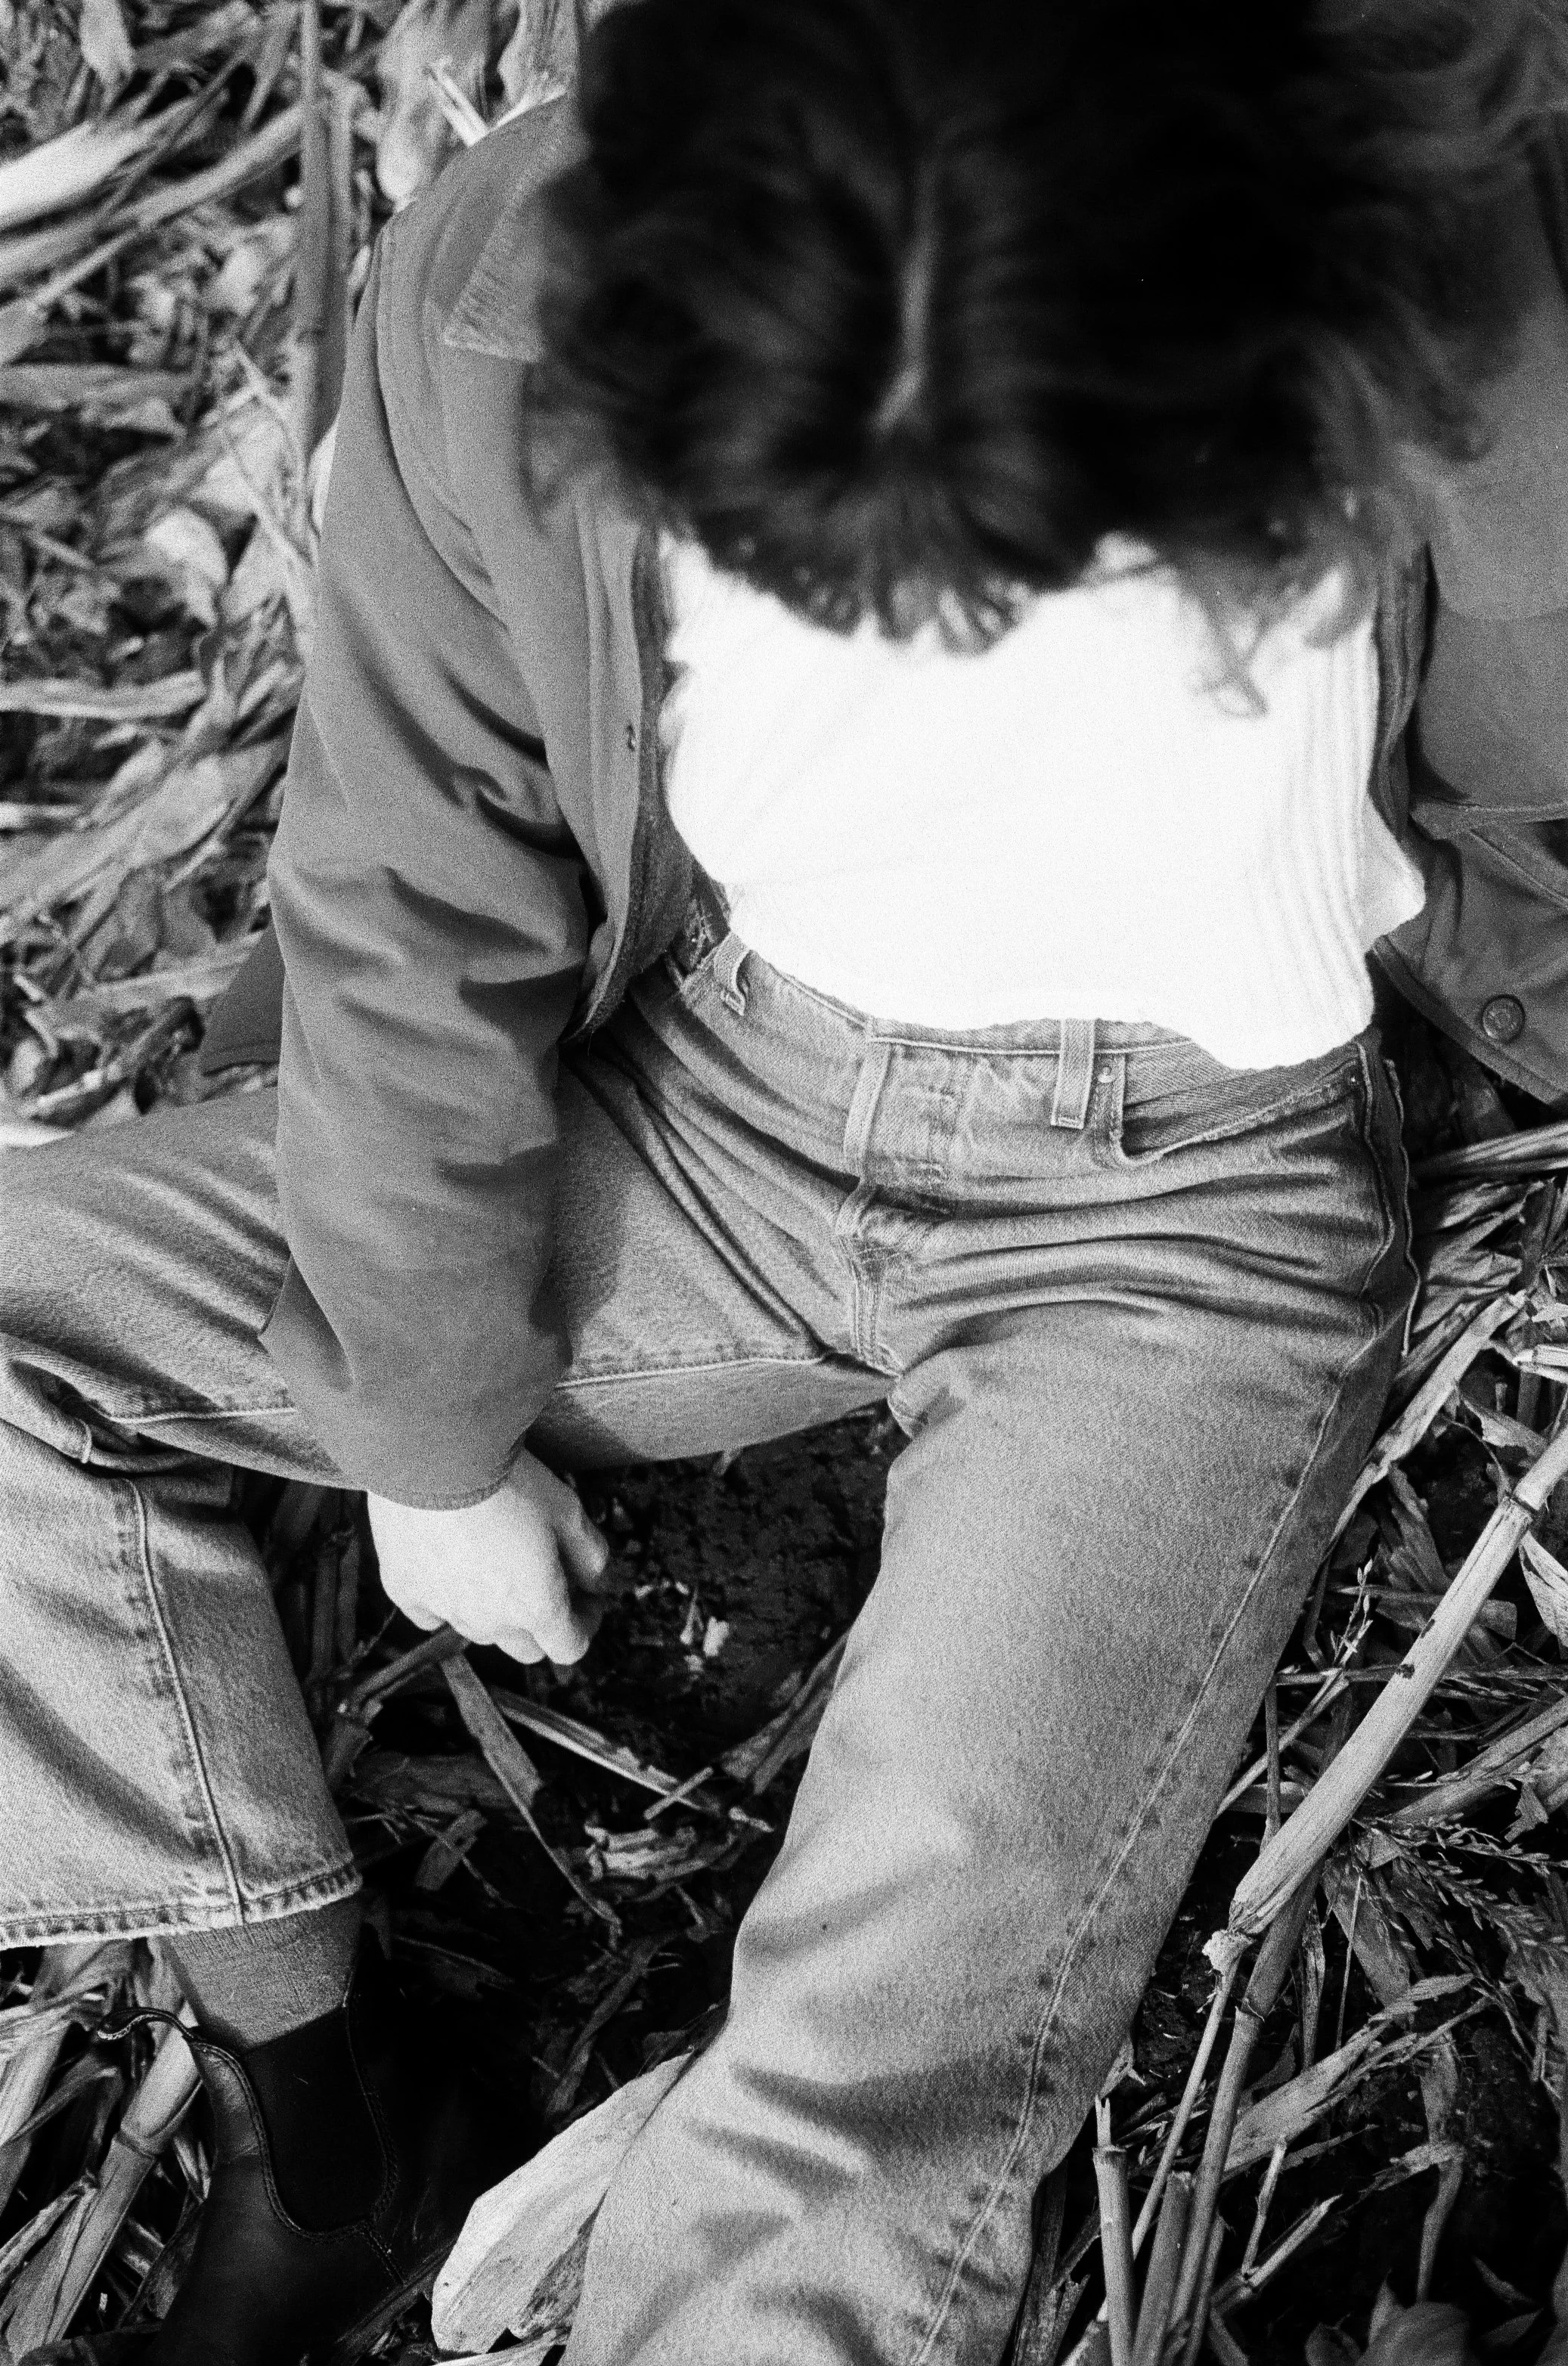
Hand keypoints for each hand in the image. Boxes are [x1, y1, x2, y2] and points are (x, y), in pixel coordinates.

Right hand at [366, 1450, 614, 1664]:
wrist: (435, 1454)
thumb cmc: (509, 1480)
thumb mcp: (567, 1510)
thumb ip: (590, 1556)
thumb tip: (598, 1582)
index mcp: (537, 1608)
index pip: (569, 1648)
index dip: (584, 1624)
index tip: (587, 1598)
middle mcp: (489, 1622)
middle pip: (524, 1648)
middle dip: (542, 1622)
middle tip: (545, 1581)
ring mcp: (442, 1609)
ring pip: (477, 1631)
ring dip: (495, 1611)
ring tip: (497, 1564)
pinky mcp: (403, 1589)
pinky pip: (429, 1613)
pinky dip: (444, 1599)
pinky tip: (451, 1569)